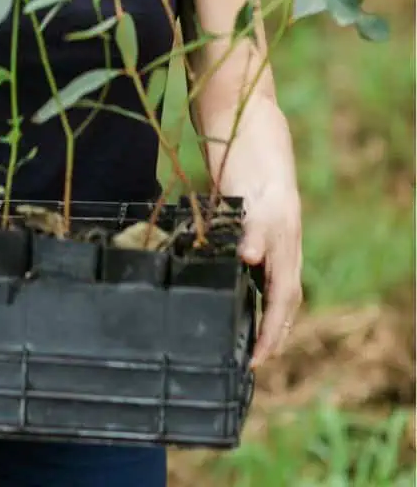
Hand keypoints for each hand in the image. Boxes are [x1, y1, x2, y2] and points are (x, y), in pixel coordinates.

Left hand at [239, 181, 302, 367]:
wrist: (260, 163)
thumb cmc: (263, 190)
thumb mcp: (258, 211)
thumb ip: (253, 235)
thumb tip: (249, 258)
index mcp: (285, 262)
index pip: (279, 308)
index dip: (269, 336)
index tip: (256, 361)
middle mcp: (282, 265)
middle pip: (281, 310)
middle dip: (271, 338)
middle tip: (252, 363)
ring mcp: (273, 259)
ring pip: (274, 300)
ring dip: (266, 324)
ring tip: (250, 347)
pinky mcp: (259, 250)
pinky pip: (261, 285)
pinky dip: (255, 302)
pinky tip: (240, 309)